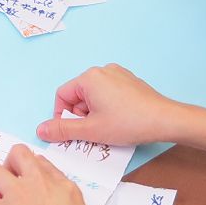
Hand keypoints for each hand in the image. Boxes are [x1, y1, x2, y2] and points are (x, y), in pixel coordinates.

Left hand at [0, 145, 93, 204]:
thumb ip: (72, 202)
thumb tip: (61, 200)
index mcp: (63, 186)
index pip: (42, 162)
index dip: (33, 170)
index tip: (30, 181)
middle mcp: (38, 183)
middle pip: (17, 153)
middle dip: (10, 164)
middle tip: (11, 183)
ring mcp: (17, 195)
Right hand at [36, 64, 187, 147]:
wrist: (165, 120)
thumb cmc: (127, 123)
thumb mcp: (90, 130)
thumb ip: (63, 130)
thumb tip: (40, 130)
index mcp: (89, 78)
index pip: (62, 95)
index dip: (62, 116)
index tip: (72, 133)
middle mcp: (102, 70)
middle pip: (78, 95)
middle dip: (80, 116)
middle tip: (92, 134)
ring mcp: (118, 74)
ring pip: (94, 96)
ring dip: (93, 113)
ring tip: (107, 129)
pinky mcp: (129, 81)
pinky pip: (109, 93)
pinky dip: (107, 108)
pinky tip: (119, 122)